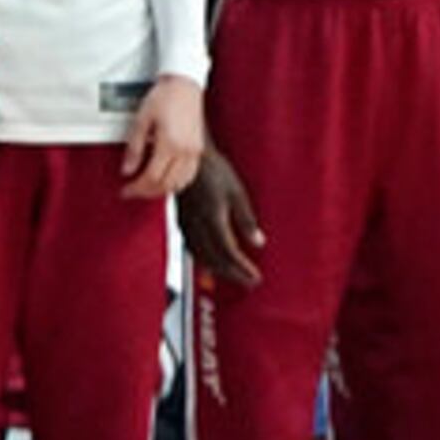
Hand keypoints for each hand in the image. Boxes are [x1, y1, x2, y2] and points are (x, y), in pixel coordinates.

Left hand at [121, 75, 208, 201]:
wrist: (184, 85)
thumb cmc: (162, 97)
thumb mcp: (141, 120)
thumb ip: (134, 148)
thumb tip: (127, 171)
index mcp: (169, 144)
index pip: (151, 178)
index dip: (136, 188)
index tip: (124, 190)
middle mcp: (185, 151)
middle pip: (165, 185)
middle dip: (146, 192)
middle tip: (131, 191)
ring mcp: (194, 152)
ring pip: (178, 184)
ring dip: (160, 190)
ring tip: (145, 187)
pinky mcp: (198, 150)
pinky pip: (189, 176)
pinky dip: (176, 184)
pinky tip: (165, 181)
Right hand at [177, 145, 265, 287]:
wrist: (186, 157)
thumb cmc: (213, 170)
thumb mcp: (237, 192)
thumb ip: (246, 220)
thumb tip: (258, 242)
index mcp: (213, 218)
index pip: (229, 252)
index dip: (242, 268)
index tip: (255, 277)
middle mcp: (197, 226)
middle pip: (215, 260)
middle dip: (233, 274)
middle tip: (248, 282)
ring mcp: (186, 225)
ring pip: (201, 257)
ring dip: (219, 271)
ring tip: (233, 277)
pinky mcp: (181, 222)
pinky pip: (192, 249)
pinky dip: (203, 261)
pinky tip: (210, 264)